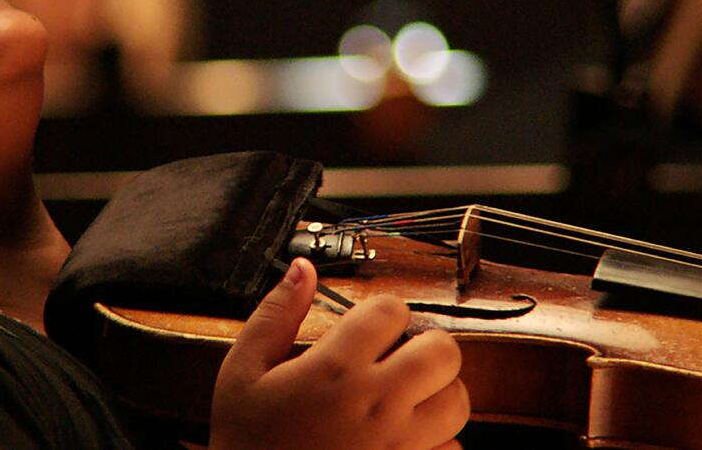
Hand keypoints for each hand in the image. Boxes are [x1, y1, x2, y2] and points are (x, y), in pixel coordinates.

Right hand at [209, 258, 468, 449]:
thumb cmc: (244, 439)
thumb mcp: (243, 370)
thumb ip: (275, 314)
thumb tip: (303, 269)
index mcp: (334, 369)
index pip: (391, 310)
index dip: (382, 310)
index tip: (369, 325)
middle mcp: (375, 404)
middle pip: (443, 351)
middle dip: (424, 345)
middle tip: (400, 354)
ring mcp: (397, 444)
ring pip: (457, 401)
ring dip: (437, 391)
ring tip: (407, 394)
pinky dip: (437, 440)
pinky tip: (405, 435)